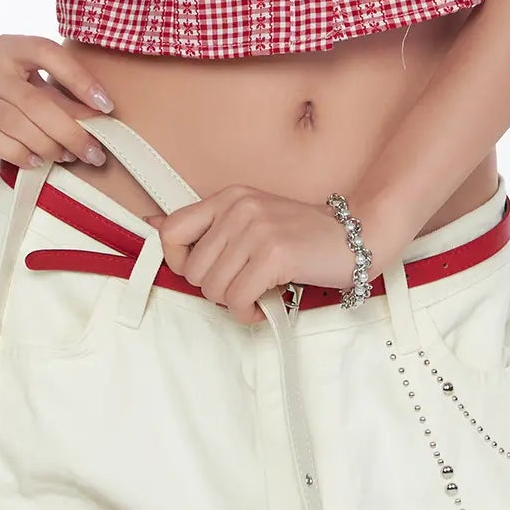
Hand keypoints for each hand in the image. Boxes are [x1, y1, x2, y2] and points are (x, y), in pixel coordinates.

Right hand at [0, 33, 114, 168]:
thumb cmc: (5, 97)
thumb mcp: (32, 88)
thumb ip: (61, 99)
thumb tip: (98, 120)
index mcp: (10, 48)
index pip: (48, 53)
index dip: (79, 78)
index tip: (106, 105)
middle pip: (36, 101)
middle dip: (71, 130)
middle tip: (94, 151)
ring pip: (19, 124)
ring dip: (50, 145)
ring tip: (68, 156)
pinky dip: (24, 155)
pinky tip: (39, 161)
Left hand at [140, 184, 366, 326]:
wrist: (357, 235)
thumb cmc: (302, 235)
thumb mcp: (250, 219)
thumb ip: (205, 225)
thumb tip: (151, 225)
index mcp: (228, 197)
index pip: (171, 230)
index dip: (177, 261)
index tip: (203, 271)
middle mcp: (238, 208)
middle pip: (192, 270)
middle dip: (215, 288)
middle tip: (244, 284)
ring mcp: (256, 229)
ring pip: (213, 289)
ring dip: (234, 302)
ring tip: (258, 293)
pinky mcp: (274, 254)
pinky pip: (237, 299)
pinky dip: (249, 312)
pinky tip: (267, 303)